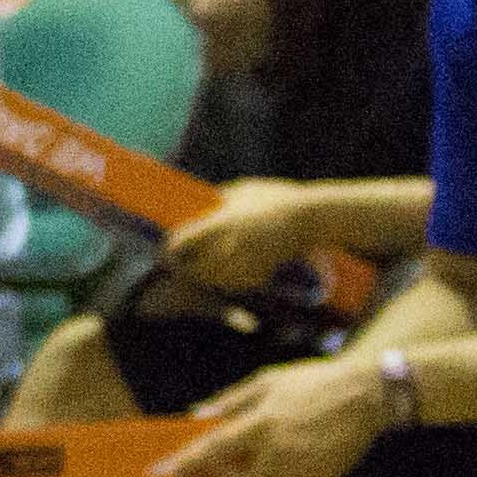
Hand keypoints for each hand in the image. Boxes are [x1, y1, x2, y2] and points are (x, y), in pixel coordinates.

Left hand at [147, 353, 396, 476]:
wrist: (366, 396)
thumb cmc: (314, 383)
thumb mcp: (267, 380)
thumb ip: (230, 401)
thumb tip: (195, 415)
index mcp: (264, 423)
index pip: (213, 449)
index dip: (183, 464)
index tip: (158, 474)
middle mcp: (280, 453)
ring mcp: (300, 474)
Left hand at [157, 179, 329, 299]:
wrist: (311, 219)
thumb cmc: (276, 199)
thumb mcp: (243, 191)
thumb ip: (219, 199)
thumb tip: (201, 204)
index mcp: (222, 223)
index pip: (182, 241)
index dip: (170, 248)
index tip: (165, 249)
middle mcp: (230, 246)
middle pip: (193, 268)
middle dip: (183, 267)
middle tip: (175, 265)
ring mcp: (245, 264)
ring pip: (211, 281)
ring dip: (202, 277)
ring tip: (197, 270)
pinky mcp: (259, 276)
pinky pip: (234, 285)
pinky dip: (226, 282)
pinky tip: (225, 274)